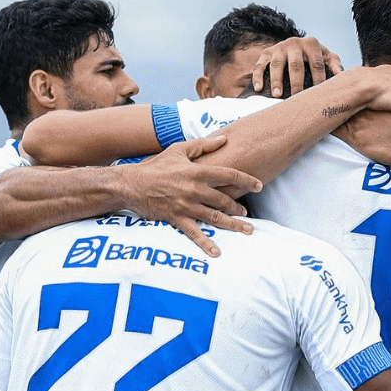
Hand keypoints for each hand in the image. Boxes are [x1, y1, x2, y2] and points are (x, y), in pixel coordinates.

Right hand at [115, 136, 262, 256]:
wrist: (131, 184)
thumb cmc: (156, 166)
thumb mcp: (178, 150)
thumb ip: (203, 145)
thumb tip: (224, 138)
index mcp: (197, 172)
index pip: (228, 175)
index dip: (246, 180)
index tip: (259, 185)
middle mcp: (194, 190)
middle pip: (224, 199)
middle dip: (239, 207)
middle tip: (247, 212)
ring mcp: (186, 206)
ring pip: (215, 217)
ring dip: (233, 225)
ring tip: (247, 230)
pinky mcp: (176, 218)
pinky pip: (194, 233)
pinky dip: (206, 244)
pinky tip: (217, 252)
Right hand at [252, 36, 343, 97]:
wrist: (296, 46)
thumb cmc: (314, 57)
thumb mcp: (327, 58)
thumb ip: (335, 65)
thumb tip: (342, 77)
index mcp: (312, 44)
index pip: (317, 64)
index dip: (318, 80)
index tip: (317, 96)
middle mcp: (294, 43)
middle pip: (296, 65)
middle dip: (296, 83)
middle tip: (296, 98)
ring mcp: (279, 47)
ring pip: (276, 64)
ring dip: (276, 80)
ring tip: (277, 95)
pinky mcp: (266, 53)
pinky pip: (259, 64)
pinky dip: (258, 76)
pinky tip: (259, 88)